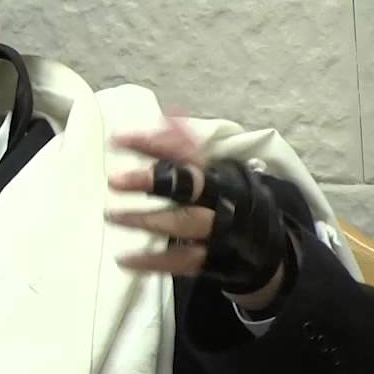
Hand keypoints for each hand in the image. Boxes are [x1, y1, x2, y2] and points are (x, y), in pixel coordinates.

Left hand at [106, 117, 287, 305]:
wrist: (263, 243)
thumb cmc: (224, 198)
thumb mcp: (211, 169)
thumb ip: (185, 145)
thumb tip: (170, 112)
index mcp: (217, 172)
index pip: (185, 152)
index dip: (153, 144)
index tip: (117, 140)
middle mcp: (220, 198)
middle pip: (188, 186)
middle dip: (151, 182)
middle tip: (113, 180)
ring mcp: (219, 230)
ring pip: (183, 223)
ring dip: (145, 220)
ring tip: (110, 215)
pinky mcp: (212, 258)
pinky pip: (181, 259)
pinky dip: (151, 261)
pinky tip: (123, 259)